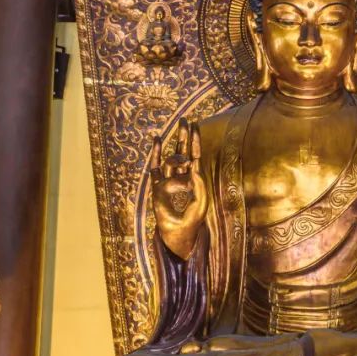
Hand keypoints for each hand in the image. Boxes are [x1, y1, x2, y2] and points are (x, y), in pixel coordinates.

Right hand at [151, 119, 207, 253]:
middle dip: (184, 136)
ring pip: (170, 160)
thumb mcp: (201, 203)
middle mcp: (180, 178)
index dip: (195, 142)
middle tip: (185, 119)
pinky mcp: (157, 188)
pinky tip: (158, 141)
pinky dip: (156, 155)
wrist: (178, 236)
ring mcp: (168, 182)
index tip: (196, 126)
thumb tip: (194, 167)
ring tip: (179, 143)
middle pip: (182, 152)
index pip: (195, 157)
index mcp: (194, 181)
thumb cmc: (192, 222)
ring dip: (175, 150)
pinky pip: (155, 169)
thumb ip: (200, 186)